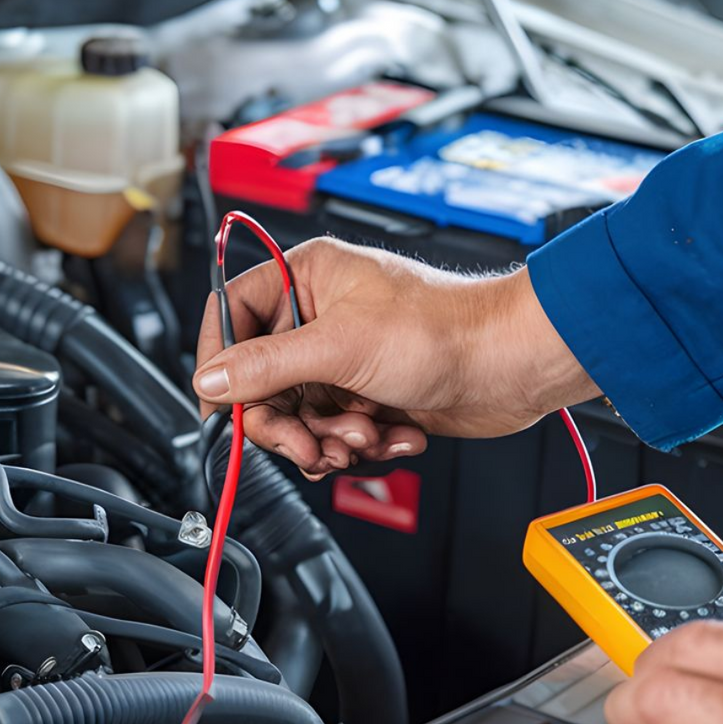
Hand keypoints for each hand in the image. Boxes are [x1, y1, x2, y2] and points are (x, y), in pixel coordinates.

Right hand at [192, 238, 597, 479]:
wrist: (511, 364)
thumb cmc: (445, 329)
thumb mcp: (339, 347)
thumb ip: (266, 367)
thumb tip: (210, 378)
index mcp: (306, 278)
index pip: (233, 317)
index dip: (222, 363)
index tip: (224, 403)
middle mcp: (319, 317)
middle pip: (262, 382)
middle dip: (289, 423)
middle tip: (309, 445)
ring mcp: (344, 359)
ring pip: (300, 416)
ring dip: (330, 439)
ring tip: (364, 435)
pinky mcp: (368, 395)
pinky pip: (336, 432)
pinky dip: (361, 443)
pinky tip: (391, 433)